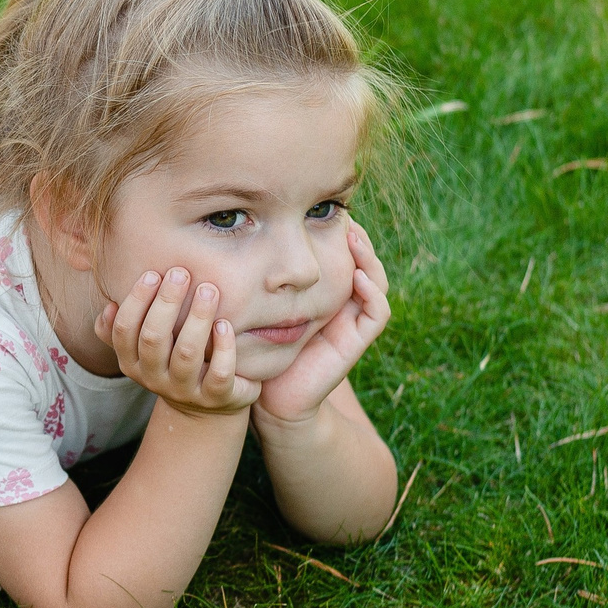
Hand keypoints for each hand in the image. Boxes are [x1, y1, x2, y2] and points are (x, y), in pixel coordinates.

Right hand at [95, 268, 259, 415]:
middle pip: (153, 339)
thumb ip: (124, 329)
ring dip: (197, 318)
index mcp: (132, 363)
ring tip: (208, 290)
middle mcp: (154, 378)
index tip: (153, 273)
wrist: (206, 407)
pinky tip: (225, 324)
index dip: (136, 301)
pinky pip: (219, 374)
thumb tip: (109, 306)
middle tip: (181, 273)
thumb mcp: (144, 350)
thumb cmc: (174, 363)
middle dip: (166, 303)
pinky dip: (223, 348)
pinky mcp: (216, 397)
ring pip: (186, 354)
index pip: (124, 331)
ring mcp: (185, 390)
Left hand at [256, 222, 392, 424]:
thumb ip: (250, 278)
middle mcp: (340, 305)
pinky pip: (376, 313)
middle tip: (343, 214)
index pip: (337, 254)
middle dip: (356, 237)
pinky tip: (356, 274)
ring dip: (368, 258)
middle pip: (362, 262)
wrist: (269, 398)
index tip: (320, 209)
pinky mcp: (355, 343)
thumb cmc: (255, 350)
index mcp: (320, 294)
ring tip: (353, 237)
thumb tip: (231, 234)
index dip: (335, 232)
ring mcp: (351, 323)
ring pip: (375, 282)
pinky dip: (372, 292)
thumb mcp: (251, 305)